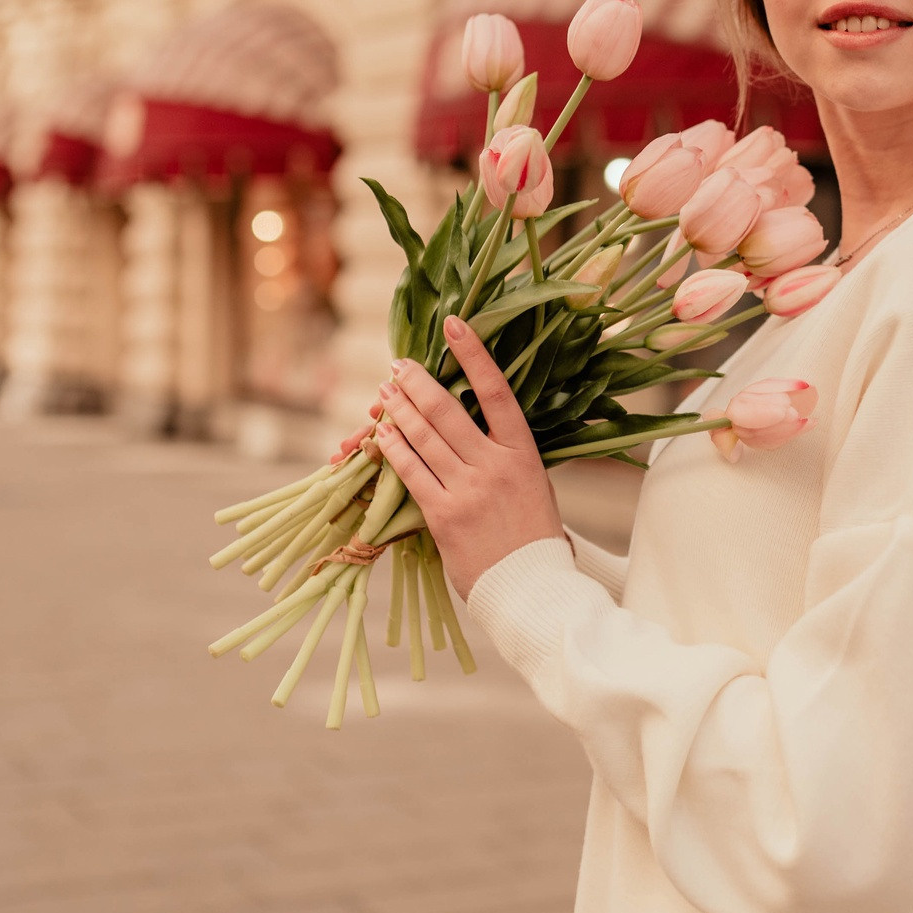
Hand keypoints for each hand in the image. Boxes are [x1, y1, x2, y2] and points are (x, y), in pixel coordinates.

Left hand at [371, 315, 564, 598]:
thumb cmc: (532, 535)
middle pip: (448, 411)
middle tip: (400, 365)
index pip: (497, 391)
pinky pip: (411, 472)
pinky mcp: (444, 516)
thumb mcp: (531, 484)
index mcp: (523, 452)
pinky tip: (380, 433)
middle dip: (418, 382)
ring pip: (424, 438)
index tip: (454, 324)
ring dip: (399, 410)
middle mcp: (496, 465)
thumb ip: (502, 454)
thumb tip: (468, 423)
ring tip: (385, 392)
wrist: (531, 587)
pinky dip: (392, 449)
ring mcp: (469, 490)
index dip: (474, 354)